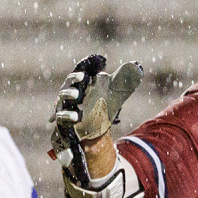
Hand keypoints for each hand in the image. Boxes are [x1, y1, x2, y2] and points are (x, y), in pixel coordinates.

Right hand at [49, 55, 141, 182]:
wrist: (92, 132)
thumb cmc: (101, 107)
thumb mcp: (114, 94)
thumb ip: (123, 81)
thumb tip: (136, 65)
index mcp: (81, 86)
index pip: (79, 76)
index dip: (84, 71)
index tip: (90, 70)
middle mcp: (70, 95)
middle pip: (68, 85)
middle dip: (74, 81)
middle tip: (84, 77)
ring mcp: (65, 108)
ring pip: (62, 99)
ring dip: (69, 95)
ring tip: (78, 96)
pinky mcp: (63, 122)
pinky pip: (61, 118)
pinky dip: (67, 116)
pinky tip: (76, 118)